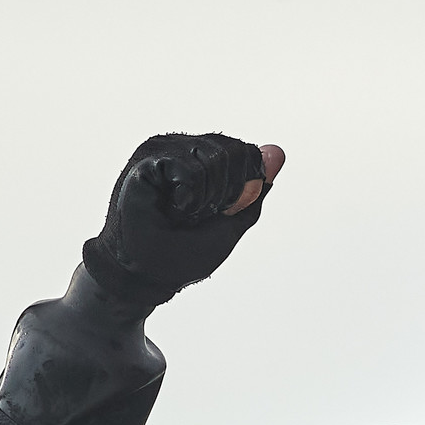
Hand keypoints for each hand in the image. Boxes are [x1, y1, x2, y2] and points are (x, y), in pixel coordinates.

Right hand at [82, 134, 285, 308]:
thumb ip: (255, 188)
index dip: (244, 186)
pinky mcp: (147, 160)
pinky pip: (190, 167)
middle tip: (198, 215)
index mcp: (203, 161)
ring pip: (214, 155)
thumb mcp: (234, 221)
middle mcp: (183, 149)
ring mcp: (164, 151)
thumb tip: (277, 151)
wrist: (148, 275)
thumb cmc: (185, 254)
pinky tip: (176, 207)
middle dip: (228, 192)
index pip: (245, 153)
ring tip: (183, 213)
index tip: (220, 213)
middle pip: (234, 150)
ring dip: (209, 195)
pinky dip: (192, 194)